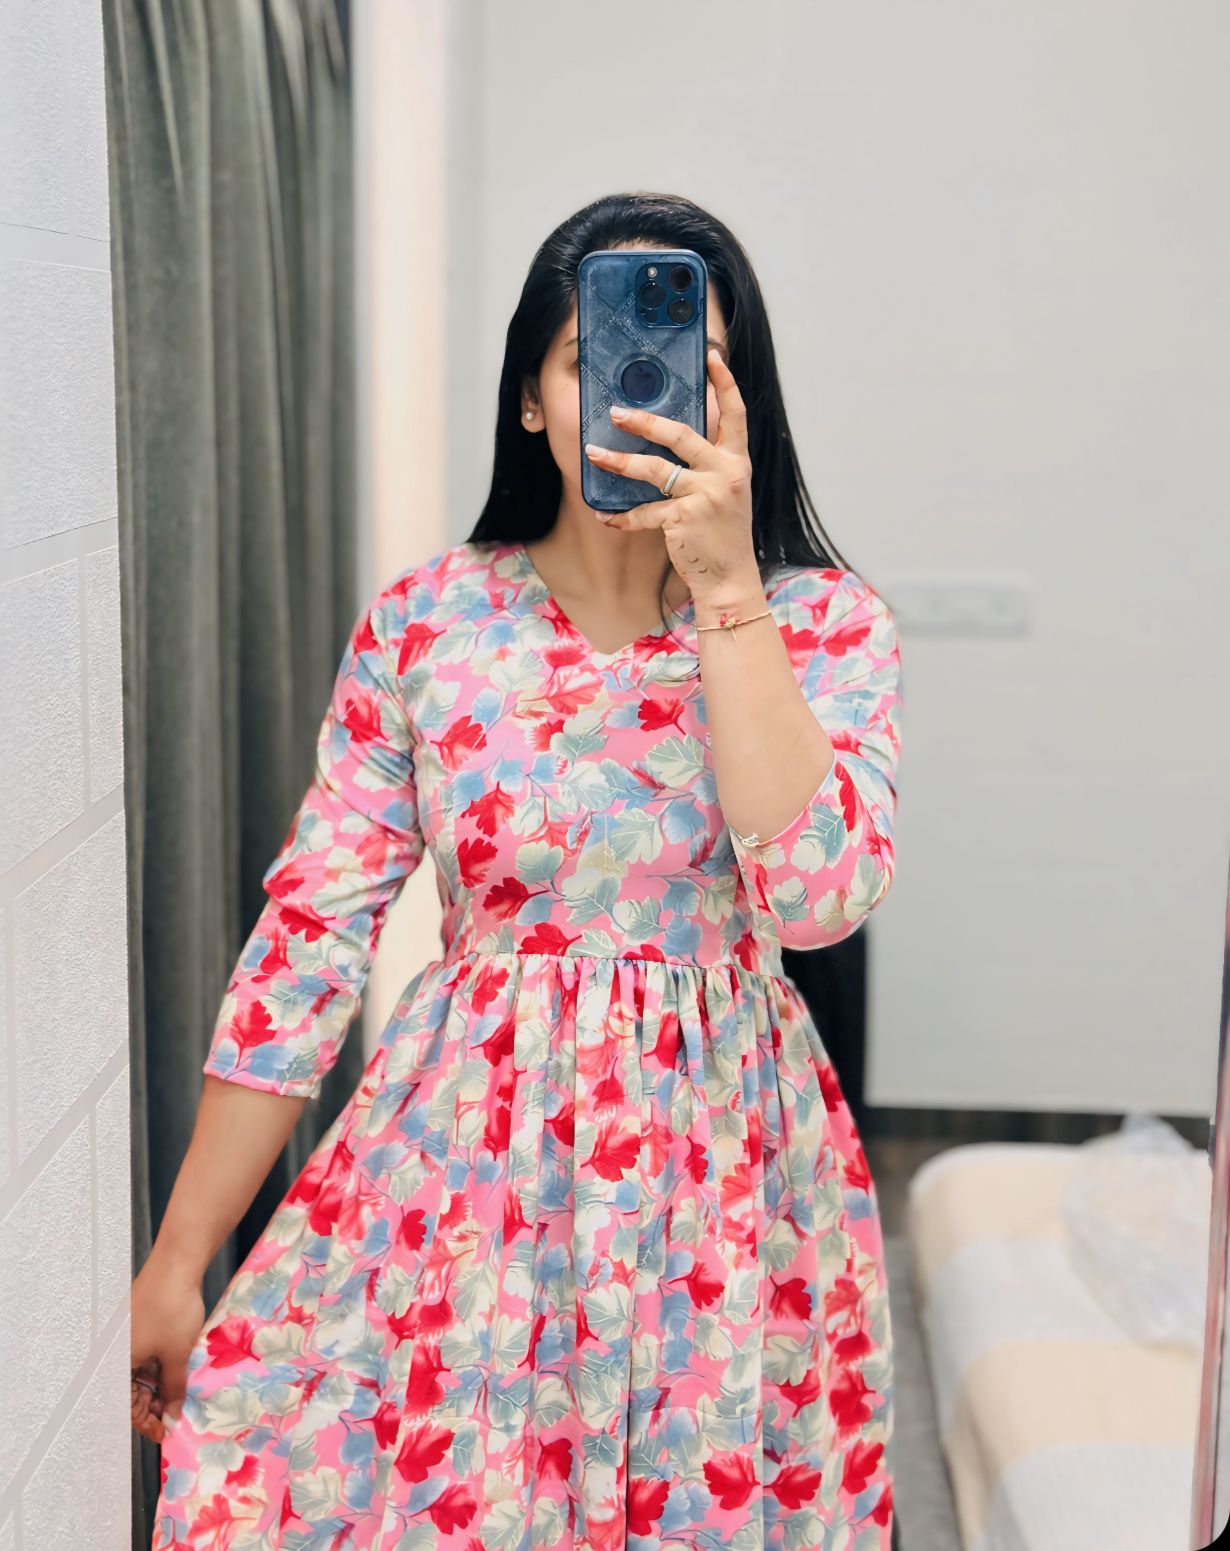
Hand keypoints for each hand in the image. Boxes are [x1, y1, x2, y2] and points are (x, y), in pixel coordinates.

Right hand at [130, 1259, 205, 1443]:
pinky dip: (161, 1367)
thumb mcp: (177, 1354)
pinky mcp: (139, 1325)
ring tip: (182, 1394)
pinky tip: (179, 1371)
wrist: (176, 1264)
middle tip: (178, 1414)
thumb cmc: (171, 1308)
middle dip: (155, 1405)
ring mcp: (128, 1338)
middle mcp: (116, 1353)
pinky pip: (146, 1355)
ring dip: (160, 1386)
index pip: (126, 1406)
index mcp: (116, 1364)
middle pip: (132, 1391)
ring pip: (141, 1373)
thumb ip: (175, 1388)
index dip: (147, 1422)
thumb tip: (174, 1414)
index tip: (166, 1432)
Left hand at [583, 348, 761, 609]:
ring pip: (654, 469)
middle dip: (644, 421)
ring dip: (619, 461)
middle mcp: (725, 473)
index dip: (725, 384)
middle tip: (615, 411)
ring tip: (593, 453)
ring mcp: (705, 495)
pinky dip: (623, 517)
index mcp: (738, 461)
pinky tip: (605, 517)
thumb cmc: (723, 533)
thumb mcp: (726, 491)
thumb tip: (670, 438)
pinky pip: (644, 512)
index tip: (713, 357)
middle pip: (680, 435)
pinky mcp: (684, 519)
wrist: (731, 578)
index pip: (736, 414)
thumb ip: (709, 463)